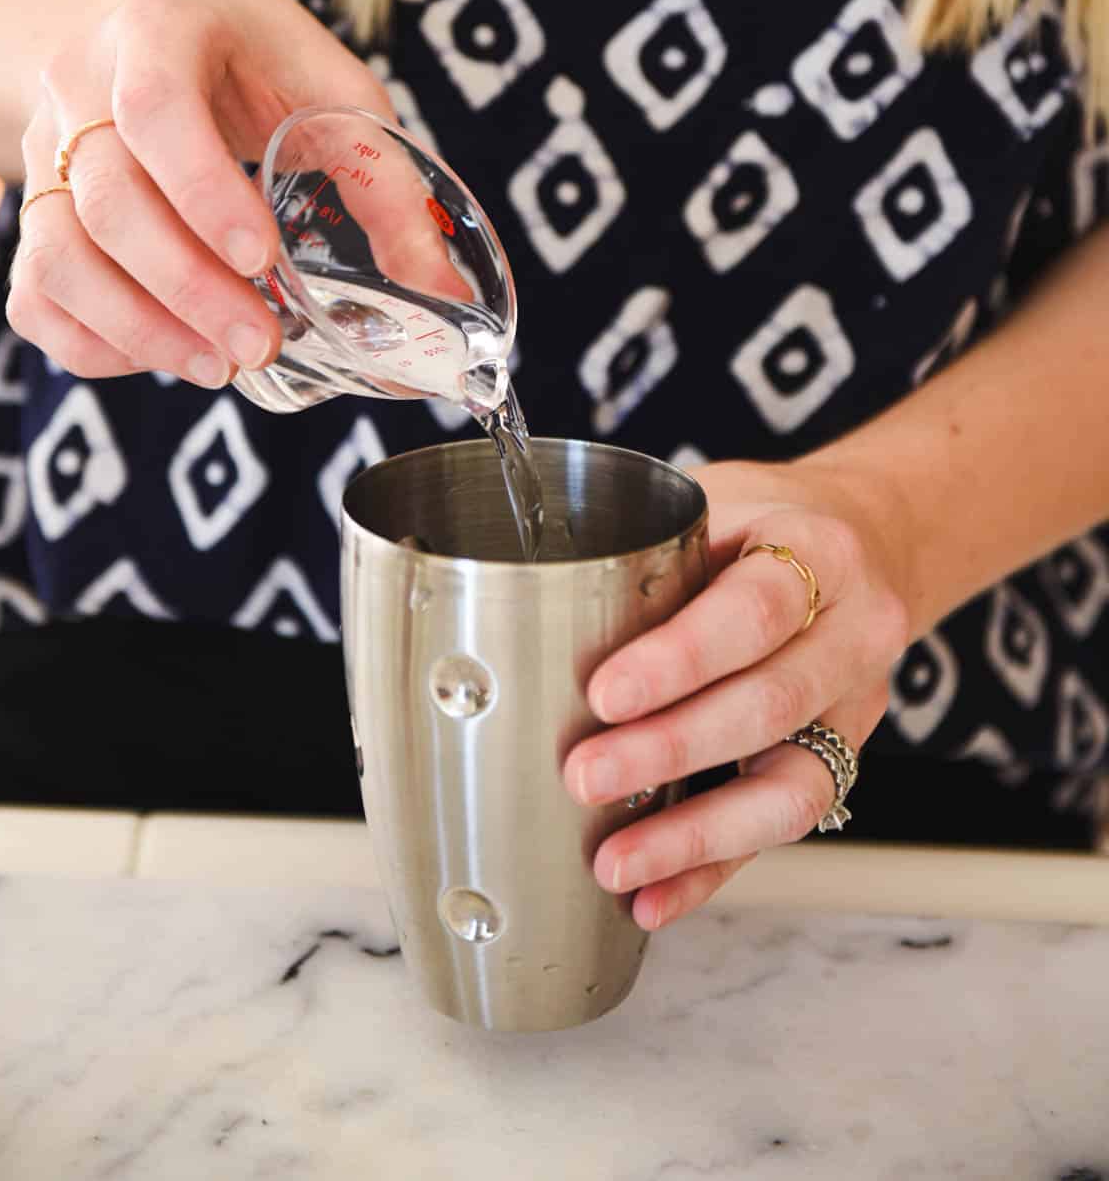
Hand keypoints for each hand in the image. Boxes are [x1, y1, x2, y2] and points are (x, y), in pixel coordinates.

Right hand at [7, 0, 397, 386]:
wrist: (157, 29)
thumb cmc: (256, 59)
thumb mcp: (331, 86)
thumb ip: (383, 179)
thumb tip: (444, 292)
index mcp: (157, 29)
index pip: (154, 109)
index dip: (201, 191)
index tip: (262, 259)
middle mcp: (79, 84)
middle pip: (106, 199)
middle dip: (185, 286)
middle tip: (261, 344)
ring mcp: (40, 150)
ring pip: (56, 254)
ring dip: (137, 327)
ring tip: (219, 366)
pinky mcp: (33, 211)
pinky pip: (33, 292)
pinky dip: (89, 341)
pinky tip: (162, 358)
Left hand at [562, 456, 912, 929]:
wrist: (872, 542)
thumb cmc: (767, 521)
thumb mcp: (718, 500)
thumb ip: (654, 551)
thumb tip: (525, 601)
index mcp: (820, 553)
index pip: (758, 609)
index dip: (682, 657)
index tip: (605, 691)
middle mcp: (855, 633)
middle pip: (772, 705)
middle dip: (670, 751)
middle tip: (584, 775)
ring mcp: (856, 707)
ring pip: (793, 787)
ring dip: (695, 833)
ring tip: (615, 860)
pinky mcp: (842, 761)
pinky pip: (781, 830)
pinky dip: (714, 870)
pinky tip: (654, 896)